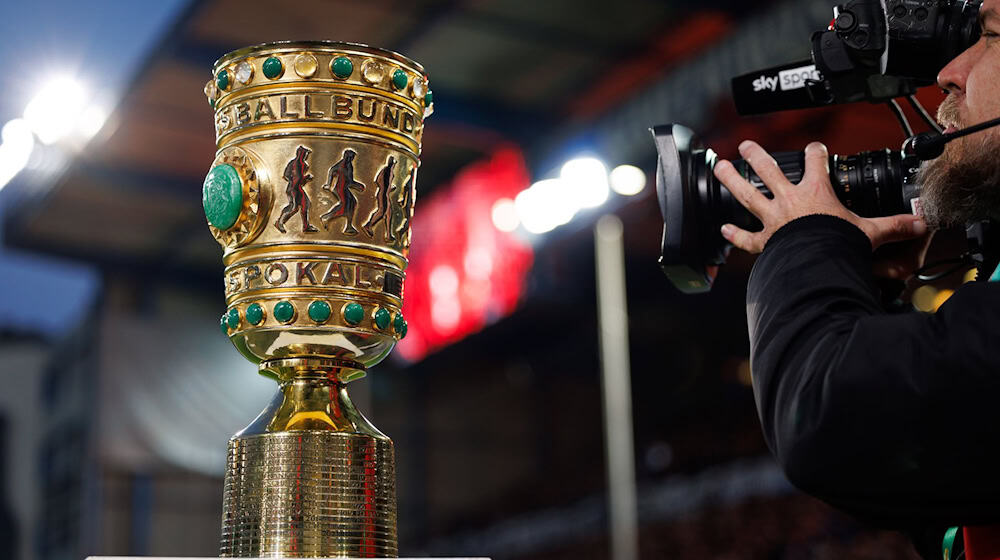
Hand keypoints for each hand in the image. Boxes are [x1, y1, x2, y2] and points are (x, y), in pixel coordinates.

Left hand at [713, 140, 927, 253]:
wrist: (819, 264)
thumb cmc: (841, 245)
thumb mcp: (871, 232)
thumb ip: (894, 225)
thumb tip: (920, 223)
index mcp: (815, 192)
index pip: (816, 162)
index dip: (816, 152)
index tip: (815, 149)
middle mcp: (789, 201)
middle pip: (769, 170)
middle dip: (757, 155)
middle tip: (745, 144)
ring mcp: (773, 220)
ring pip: (747, 194)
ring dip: (732, 180)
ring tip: (719, 167)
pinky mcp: (765, 242)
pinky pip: (746, 238)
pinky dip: (735, 235)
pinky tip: (723, 228)